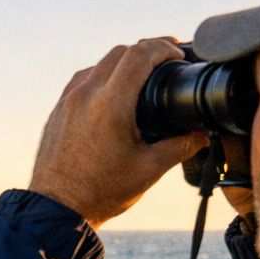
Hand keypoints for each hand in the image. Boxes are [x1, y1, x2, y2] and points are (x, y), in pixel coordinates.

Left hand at [29, 38, 207, 227]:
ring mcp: (67, 101)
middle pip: (120, 52)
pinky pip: (82, 81)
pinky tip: (115, 93)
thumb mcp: (150, 170)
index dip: (165, 47)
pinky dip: (103, 77)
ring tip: (143, 76)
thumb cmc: (101, 193)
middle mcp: (85, 94)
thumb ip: (182, 146)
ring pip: (99, 64)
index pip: (140, 54)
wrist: (56, 211)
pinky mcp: (57, 111)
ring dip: (123, 63)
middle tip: (167, 60)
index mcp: (110, 103)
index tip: (179, 55)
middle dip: (147, 50)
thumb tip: (203, 133)